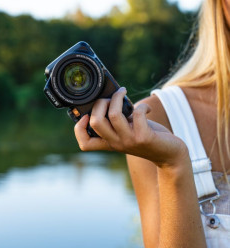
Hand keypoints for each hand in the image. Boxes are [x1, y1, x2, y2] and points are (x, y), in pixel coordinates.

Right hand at [74, 87, 188, 166]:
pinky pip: (137, 113)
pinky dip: (141, 106)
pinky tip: (146, 109)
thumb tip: (112, 98)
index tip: (85, 116)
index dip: (78, 129)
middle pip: (96, 122)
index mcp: (109, 143)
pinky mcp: (144, 137)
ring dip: (118, 97)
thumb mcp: (128, 130)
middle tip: (110, 97)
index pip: (85, 144)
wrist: (169, 154)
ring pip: (114, 114)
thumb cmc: (147, 137)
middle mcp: (116, 143)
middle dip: (100, 103)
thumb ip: (118, 120)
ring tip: (124, 92)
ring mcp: (129, 141)